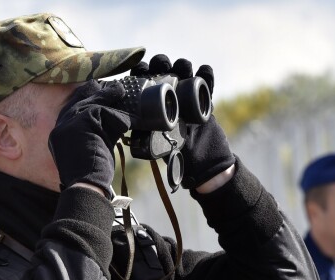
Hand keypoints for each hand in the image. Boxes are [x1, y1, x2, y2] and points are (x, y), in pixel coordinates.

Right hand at [48, 80, 130, 197]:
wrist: (85, 186)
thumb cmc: (89, 177)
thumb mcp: (86, 152)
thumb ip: (91, 135)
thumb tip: (108, 122)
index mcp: (58, 134)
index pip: (70, 108)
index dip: (85, 98)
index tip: (98, 92)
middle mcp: (60, 127)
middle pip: (79, 100)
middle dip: (96, 92)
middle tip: (112, 88)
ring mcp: (69, 124)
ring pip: (91, 102)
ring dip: (108, 96)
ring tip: (120, 91)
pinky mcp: (82, 123)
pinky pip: (101, 110)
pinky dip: (114, 111)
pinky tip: (125, 112)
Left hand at [131, 55, 235, 190]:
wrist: (203, 161)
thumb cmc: (178, 154)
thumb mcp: (156, 143)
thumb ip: (144, 133)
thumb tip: (127, 125)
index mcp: (152, 101)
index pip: (143, 80)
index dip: (141, 71)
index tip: (140, 69)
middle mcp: (169, 93)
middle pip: (163, 69)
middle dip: (161, 62)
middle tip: (161, 66)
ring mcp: (188, 93)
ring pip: (184, 70)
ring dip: (182, 65)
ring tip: (182, 68)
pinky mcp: (205, 97)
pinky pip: (207, 81)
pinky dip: (206, 74)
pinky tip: (203, 71)